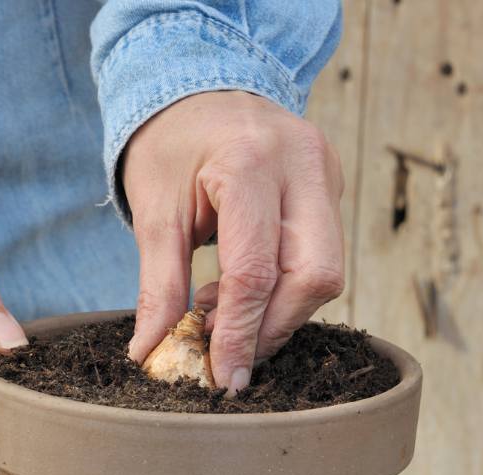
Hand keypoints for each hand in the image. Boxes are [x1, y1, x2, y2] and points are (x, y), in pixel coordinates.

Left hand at [122, 91, 344, 392]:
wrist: (197, 88)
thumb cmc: (169, 147)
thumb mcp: (153, 212)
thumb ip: (158, 286)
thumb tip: (151, 352)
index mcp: (251, 163)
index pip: (257, 270)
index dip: (242, 334)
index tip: (224, 378)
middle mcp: (303, 165)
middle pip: (314, 276)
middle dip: (272, 327)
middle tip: (226, 355)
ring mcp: (326, 174)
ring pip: (326, 272)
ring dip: (277, 313)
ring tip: (220, 317)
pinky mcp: (331, 188)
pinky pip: (322, 256)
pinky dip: (282, 290)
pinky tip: (239, 296)